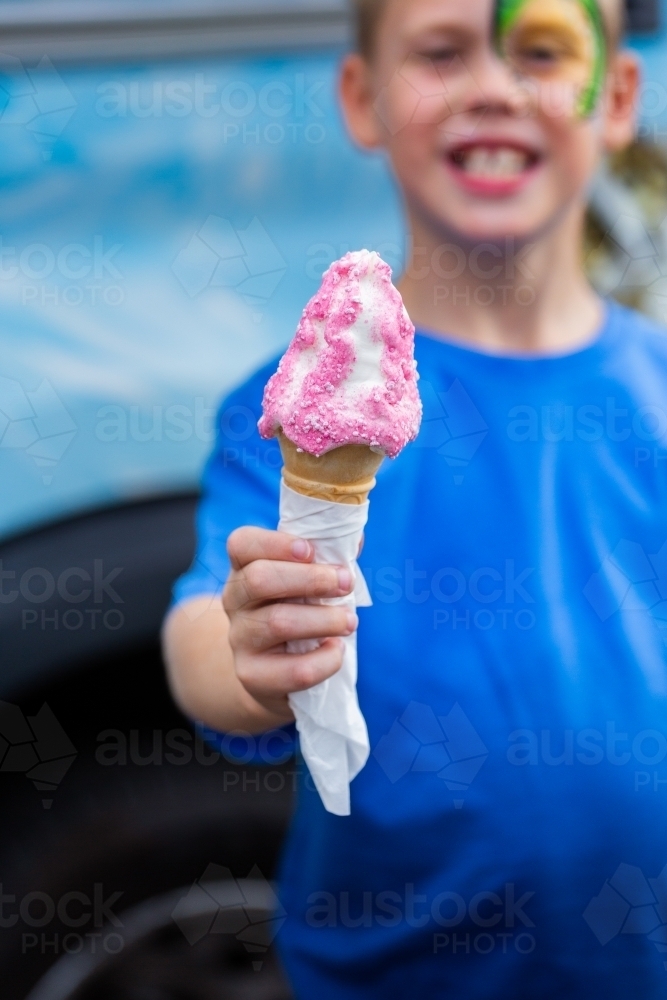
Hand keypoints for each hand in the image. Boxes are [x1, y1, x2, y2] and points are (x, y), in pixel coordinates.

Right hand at [222, 527, 357, 722]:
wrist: (272, 673)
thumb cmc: (297, 612)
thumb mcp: (304, 582)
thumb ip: (325, 558)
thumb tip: (352, 542)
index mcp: (244, 568)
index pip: (242, 543)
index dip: (275, 543)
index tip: (310, 550)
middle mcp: (235, 601)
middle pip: (260, 579)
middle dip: (312, 579)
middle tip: (346, 583)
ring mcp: (240, 640)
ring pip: (279, 622)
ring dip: (325, 619)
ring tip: (350, 621)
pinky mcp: (254, 676)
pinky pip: (295, 670)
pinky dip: (326, 659)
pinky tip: (337, 650)